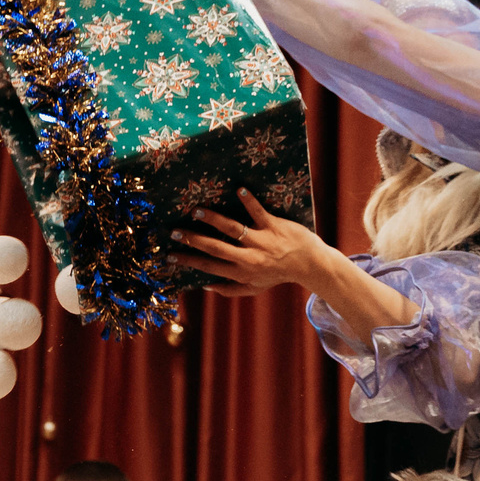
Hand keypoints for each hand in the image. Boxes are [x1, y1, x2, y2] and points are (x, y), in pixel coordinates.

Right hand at [170, 191, 329, 295]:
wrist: (309, 265)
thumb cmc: (279, 275)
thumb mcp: (255, 288)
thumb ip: (231, 290)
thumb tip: (206, 286)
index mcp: (241, 272)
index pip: (209, 266)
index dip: (188, 261)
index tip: (170, 255)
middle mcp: (248, 258)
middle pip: (215, 248)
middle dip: (193, 240)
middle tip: (175, 231)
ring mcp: (261, 241)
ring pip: (233, 229)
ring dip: (214, 219)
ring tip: (197, 211)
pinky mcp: (274, 226)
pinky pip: (259, 212)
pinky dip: (249, 202)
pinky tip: (239, 190)